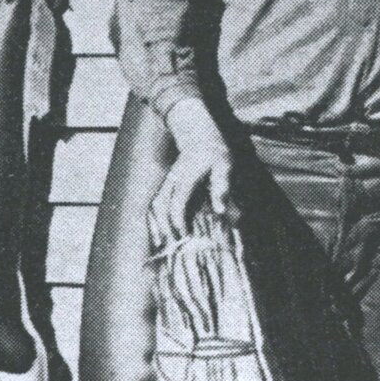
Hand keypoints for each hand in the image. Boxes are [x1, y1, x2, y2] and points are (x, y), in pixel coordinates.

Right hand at [150, 98, 234, 243]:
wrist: (198, 134)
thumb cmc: (215, 152)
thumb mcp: (225, 166)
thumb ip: (222, 187)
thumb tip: (220, 211)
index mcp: (186, 178)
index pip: (177, 202)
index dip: (178, 221)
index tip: (184, 236)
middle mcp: (171, 181)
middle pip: (160, 207)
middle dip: (164, 227)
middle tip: (173, 246)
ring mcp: (166, 183)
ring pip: (154, 206)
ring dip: (156, 225)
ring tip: (162, 245)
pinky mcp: (165, 185)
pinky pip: (155, 204)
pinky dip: (154, 219)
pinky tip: (158, 233)